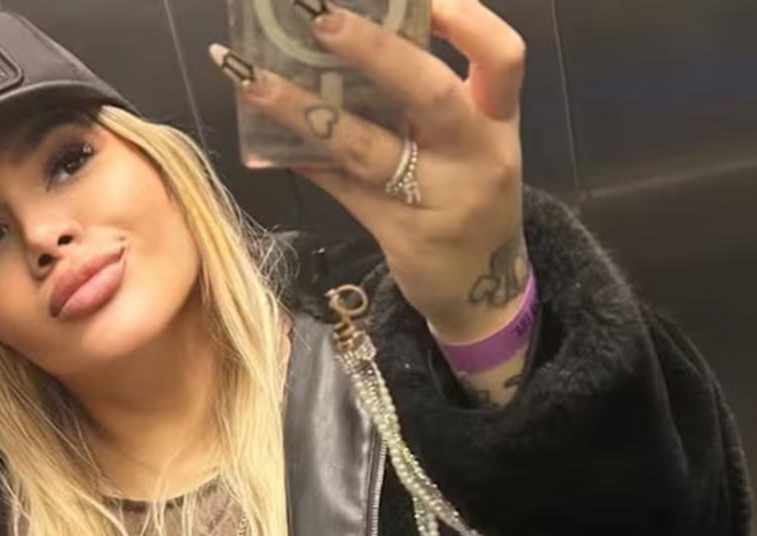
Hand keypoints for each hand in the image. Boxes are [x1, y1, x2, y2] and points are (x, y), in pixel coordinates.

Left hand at [208, 0, 529, 339]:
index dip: (466, 19)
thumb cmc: (466, 194)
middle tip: (321, 19)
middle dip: (376, 51)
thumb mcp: (467, 143)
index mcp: (496, 119)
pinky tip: (263, 141)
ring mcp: (441, 200)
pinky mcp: (404, 236)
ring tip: (254, 80)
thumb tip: (344, 36)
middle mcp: (477, 156)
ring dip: (307, 111)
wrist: (483, 287)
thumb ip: (425, 97)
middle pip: (432, 95)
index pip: (501, 56)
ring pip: (368, 149)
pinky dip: (304, 160)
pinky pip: (344, 189)